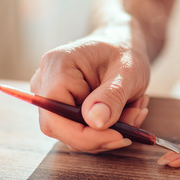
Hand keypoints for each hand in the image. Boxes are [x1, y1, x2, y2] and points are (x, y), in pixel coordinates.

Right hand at [29, 30, 150, 152]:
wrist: (121, 43)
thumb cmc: (124, 50)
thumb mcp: (128, 71)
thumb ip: (112, 96)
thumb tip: (95, 123)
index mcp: (57, 66)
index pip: (56, 117)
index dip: (85, 135)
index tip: (119, 136)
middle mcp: (44, 82)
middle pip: (61, 129)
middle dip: (101, 135)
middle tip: (133, 126)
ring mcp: (49, 97)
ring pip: (73, 134)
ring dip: (108, 132)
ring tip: (135, 109)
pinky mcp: (60, 108)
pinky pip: (79, 131)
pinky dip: (106, 129)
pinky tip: (126, 111)